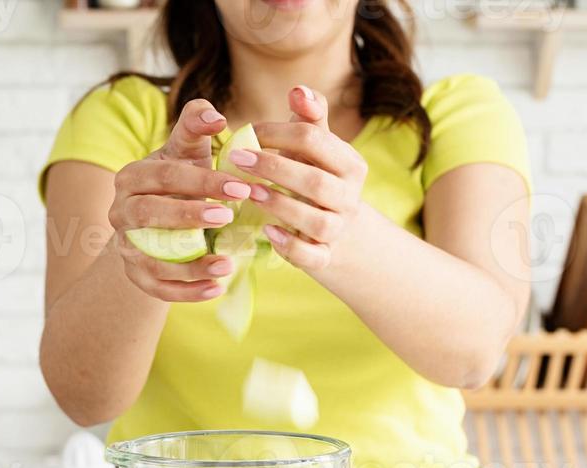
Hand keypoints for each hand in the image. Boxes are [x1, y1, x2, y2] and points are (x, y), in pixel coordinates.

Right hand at [109, 99, 251, 301]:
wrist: (158, 224)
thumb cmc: (180, 181)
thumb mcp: (186, 151)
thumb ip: (196, 126)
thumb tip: (215, 114)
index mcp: (131, 178)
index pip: (164, 177)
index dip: (202, 181)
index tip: (240, 187)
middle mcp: (120, 213)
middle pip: (148, 216)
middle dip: (188, 216)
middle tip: (228, 216)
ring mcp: (126, 247)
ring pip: (152, 258)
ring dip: (190, 265)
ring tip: (227, 264)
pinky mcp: (137, 276)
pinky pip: (159, 289)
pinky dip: (187, 292)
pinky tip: (216, 288)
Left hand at [230, 86, 367, 272]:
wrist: (343, 236)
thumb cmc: (318, 182)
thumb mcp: (319, 150)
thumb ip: (310, 120)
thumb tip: (297, 90)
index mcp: (349, 164)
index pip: (314, 140)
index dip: (278, 133)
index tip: (248, 131)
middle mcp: (349, 198)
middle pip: (315, 181)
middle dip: (274, 168)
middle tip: (237, 159)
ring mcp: (339, 230)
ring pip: (316, 221)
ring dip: (280, 206)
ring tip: (249, 193)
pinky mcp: (326, 258)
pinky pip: (313, 256)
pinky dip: (291, 247)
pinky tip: (268, 233)